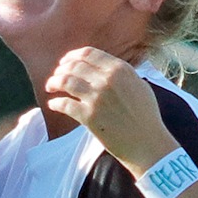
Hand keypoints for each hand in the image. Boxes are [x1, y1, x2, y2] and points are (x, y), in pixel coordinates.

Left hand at [43, 47, 182, 173]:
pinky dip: (56, 103)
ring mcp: (97, 98)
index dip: (72, 56)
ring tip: (50, 87)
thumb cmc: (146, 117)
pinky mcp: (89, 116)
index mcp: (120, 69)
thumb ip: (122, 74)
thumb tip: (104, 67)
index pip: (88, 54)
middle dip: (61, 69)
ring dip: (54, 83)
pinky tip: (53, 105)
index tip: (65, 62)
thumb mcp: (139, 85)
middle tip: (56, 76)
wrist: (147, 143)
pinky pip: (65, 105)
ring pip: (66, 82)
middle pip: (74, 66)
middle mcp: (107, 80)